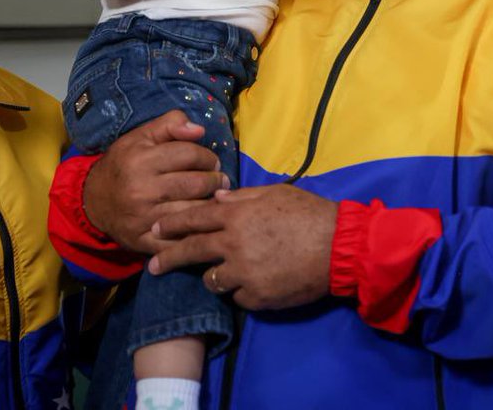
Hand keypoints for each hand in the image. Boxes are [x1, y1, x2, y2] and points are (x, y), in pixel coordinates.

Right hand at [83, 110, 229, 253]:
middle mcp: (142, 190)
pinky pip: (181, 239)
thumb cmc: (123, 164)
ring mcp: (144, 218)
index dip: (208, 157)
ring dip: (211, 204)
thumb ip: (169, 125)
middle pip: (196, 184)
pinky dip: (196, 231)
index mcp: (141, 160)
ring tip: (215, 198)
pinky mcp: (146, 242)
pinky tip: (201, 221)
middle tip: (220, 180)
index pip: (190, 155)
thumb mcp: (140, 137)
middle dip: (215, 180)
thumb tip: (199, 130)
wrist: (94, 201)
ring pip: (193, 211)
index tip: (212, 162)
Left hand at [148, 184, 337, 310]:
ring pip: (212, 280)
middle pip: (191, 251)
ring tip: (223, 273)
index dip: (171, 224)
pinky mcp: (257, 296)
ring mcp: (244, 273)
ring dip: (214, 276)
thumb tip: (216, 199)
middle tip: (153, 267)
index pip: (193, 218)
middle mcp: (233, 244)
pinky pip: (237, 296)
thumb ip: (241, 198)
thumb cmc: (308, 214)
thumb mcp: (274, 194)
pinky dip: (242, 290)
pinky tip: (256, 282)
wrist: (339, 247)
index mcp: (235, 216)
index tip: (155, 229)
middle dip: (168, 258)